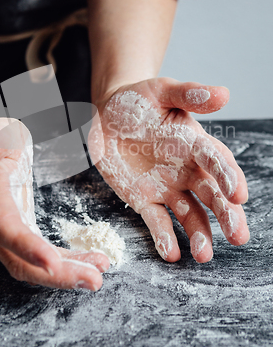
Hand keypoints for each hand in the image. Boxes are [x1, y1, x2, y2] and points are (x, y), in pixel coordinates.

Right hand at [0, 118, 108, 289]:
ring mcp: (7, 234)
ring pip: (33, 267)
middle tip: (94, 281)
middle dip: (56, 275)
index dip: (27, 247)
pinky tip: (92, 262)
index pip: (5, 228)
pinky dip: (68, 263)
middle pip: (20, 261)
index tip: (53, 262)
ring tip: (98, 275)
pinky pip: (44, 257)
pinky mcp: (22, 234)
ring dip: (66, 275)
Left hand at [94, 78, 248, 262]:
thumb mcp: (162, 91)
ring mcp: (167, 187)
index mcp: (195, 143)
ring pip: (190, 214)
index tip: (238, 194)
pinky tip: (171, 254)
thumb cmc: (139, 100)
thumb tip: (224, 94)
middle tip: (238, 235)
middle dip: (226, 214)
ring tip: (204, 255)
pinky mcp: (145, 200)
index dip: (228, 177)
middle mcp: (187, 170)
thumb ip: (189, 94)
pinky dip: (164, 238)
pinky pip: (157, 221)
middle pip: (211, 194)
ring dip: (199, 234)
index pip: (217, 161)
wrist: (107, 113)